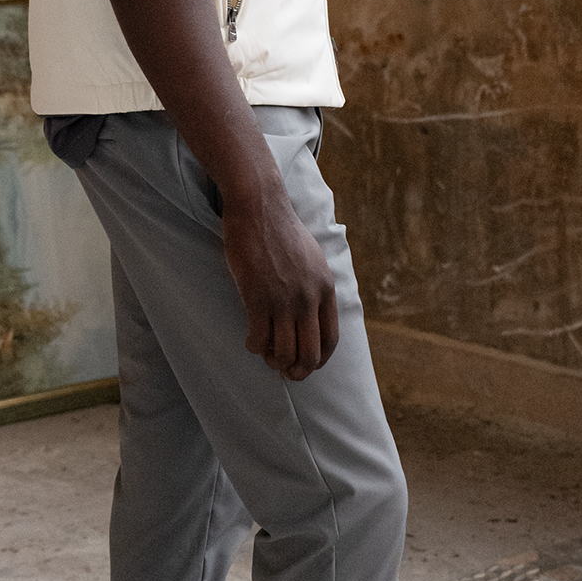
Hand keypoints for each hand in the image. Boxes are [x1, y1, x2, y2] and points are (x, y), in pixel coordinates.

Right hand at [221, 186, 339, 381]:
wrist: (260, 207)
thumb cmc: (281, 231)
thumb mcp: (312, 259)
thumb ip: (316, 286)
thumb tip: (312, 313)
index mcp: (325, 289)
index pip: (330, 339)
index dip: (320, 360)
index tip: (308, 366)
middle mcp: (308, 298)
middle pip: (310, 353)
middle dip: (298, 371)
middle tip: (287, 373)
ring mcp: (283, 299)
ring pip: (283, 351)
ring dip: (274, 361)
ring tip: (266, 355)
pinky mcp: (257, 297)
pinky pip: (258, 337)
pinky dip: (254, 346)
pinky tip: (250, 340)